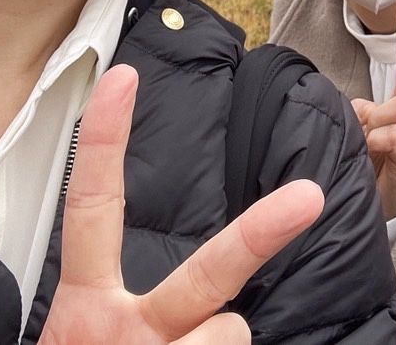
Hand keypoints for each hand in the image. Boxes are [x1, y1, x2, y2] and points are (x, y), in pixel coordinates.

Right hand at [39, 65, 323, 344]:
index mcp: (87, 307)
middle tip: (309, 199)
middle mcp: (121, 330)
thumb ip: (130, 307)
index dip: (104, 142)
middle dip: (261, 234)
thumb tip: (225, 314)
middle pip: (206, 275)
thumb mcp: (88, 338)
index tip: (122, 77)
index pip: (91, 210)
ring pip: (233, 335)